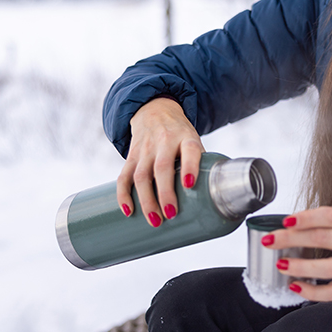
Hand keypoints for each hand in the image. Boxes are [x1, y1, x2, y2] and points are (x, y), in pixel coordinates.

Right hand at [117, 97, 203, 226]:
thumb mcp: (194, 140)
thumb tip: (208, 200)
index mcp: (185, 137)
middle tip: (171, 215)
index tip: (189, 184)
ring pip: (141, 175)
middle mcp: (164, 141)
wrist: (155, 110)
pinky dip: (123, 194)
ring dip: (146, 200)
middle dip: (165, 193)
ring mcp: (146, 149)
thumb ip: (200, 164)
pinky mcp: (131, 156)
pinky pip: (123, 176)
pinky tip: (128, 211)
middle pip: (162, 167)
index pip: (189, 149)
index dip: (190, 167)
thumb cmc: (181, 135)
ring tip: (155, 220)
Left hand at [264, 207, 331, 300]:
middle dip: (291, 240)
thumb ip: (326, 220)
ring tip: (281, 264)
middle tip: (271, 240)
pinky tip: (296, 286)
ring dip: (299, 267)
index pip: (328, 216)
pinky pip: (330, 293)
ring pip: (325, 269)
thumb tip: (291, 223)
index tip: (286, 221)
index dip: (306, 218)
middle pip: (320, 239)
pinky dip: (311, 292)